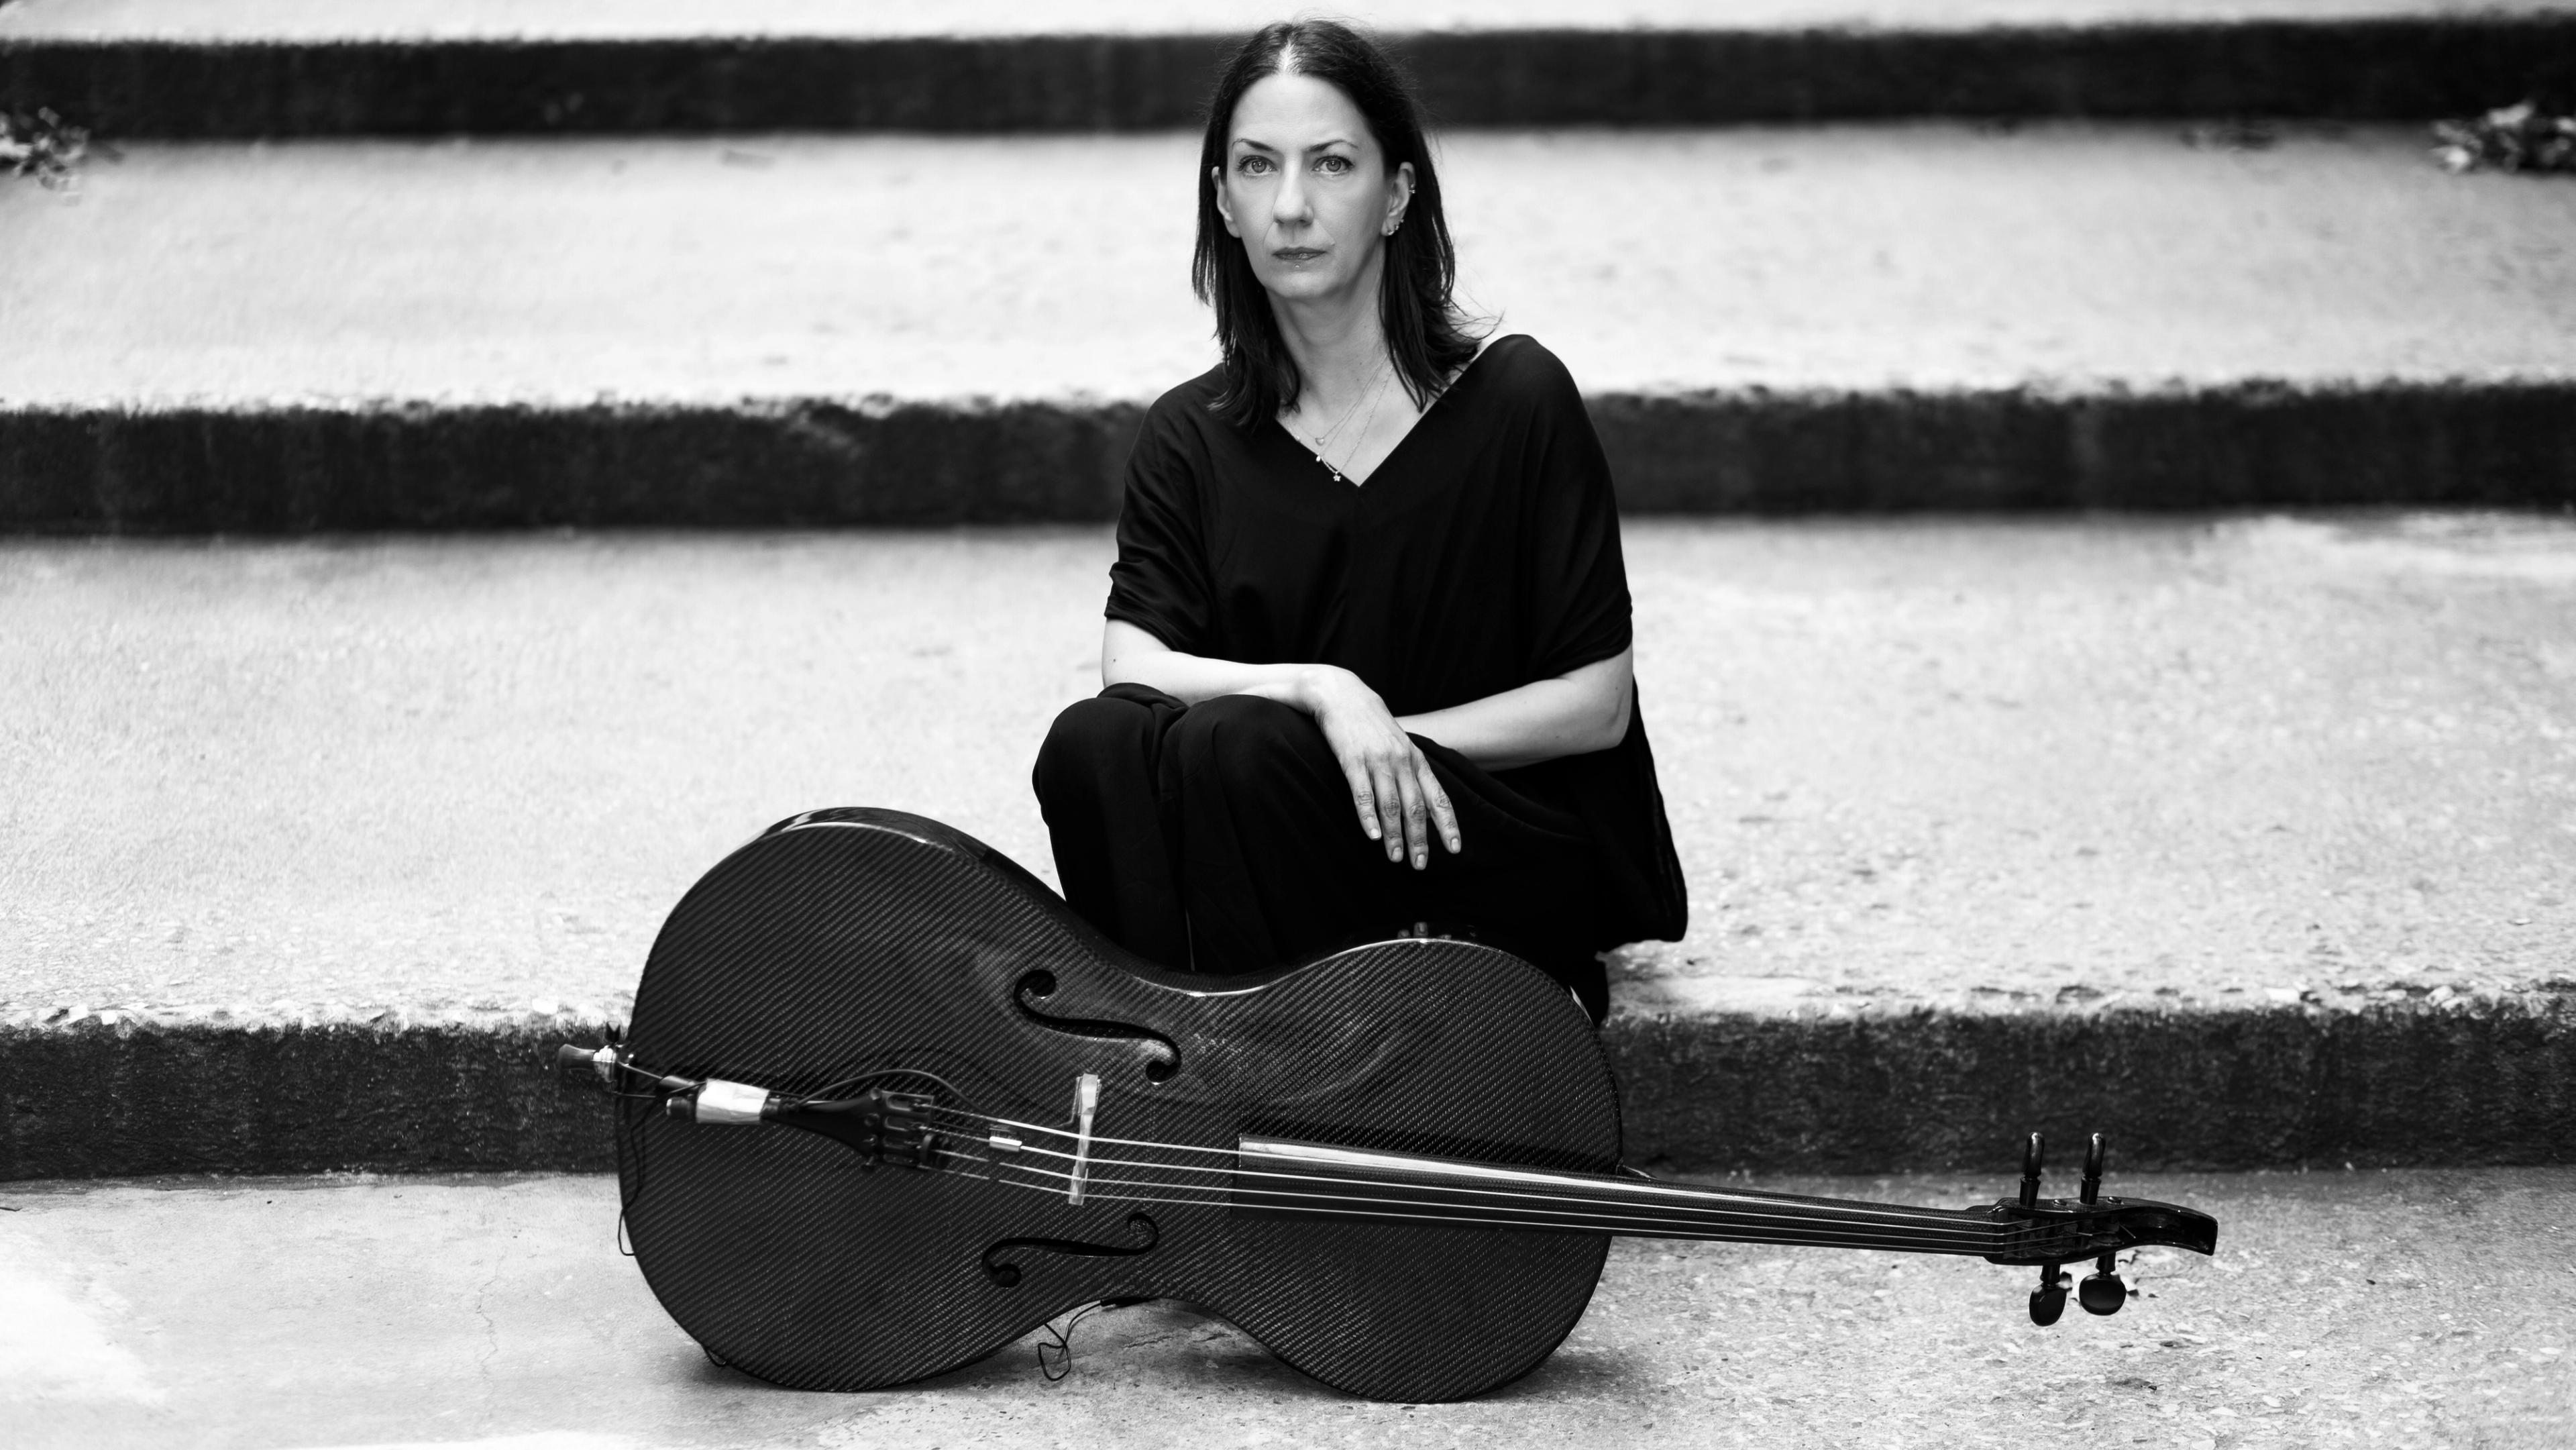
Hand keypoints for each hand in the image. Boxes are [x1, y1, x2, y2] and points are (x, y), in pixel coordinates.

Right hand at [1294, 667, 1461, 869]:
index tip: (1454, 849)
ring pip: (1391, 804)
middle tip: (1420, 865)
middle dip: (1420, 839)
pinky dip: (1368, 816)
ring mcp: (1377, 761)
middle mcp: (1401, 762)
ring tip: (1395, 858)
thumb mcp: (1400, 745)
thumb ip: (1412, 772)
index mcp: (1416, 760)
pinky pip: (1362, 793)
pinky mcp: (1352, 760)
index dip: (1447, 825)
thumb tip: (1425, 806)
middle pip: (1416, 807)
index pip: (1438, 798)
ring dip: (1395, 835)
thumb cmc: (1372, 725)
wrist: (1343, 695)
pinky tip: (1372, 836)